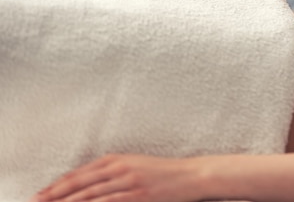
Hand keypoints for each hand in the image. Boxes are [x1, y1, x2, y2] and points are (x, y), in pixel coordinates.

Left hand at [29, 154, 205, 201]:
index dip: (57, 185)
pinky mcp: (138, 195)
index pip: (78, 173)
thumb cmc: (164, 172)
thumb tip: (86, 185)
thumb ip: (111, 171)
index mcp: (116, 159)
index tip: (41, 195)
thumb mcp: (135, 164)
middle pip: (79, 184)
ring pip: (89, 196)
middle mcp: (119, 168)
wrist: (191, 175)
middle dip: (54, 196)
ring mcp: (128, 182)